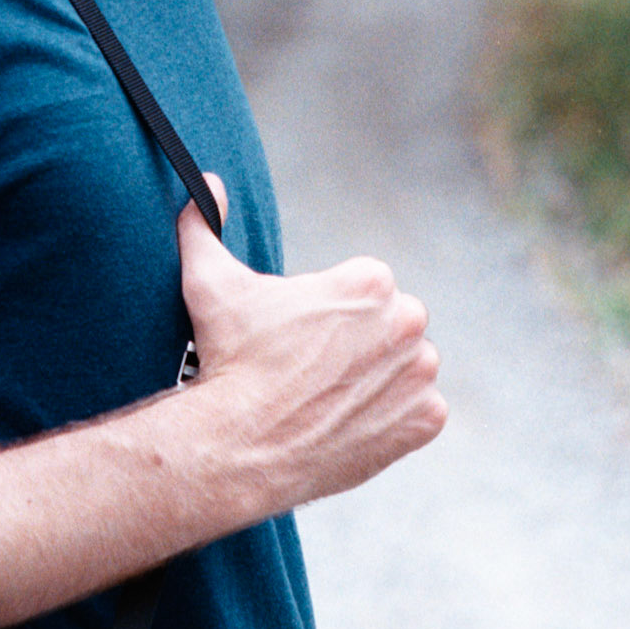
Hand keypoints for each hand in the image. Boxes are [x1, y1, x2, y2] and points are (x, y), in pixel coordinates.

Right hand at [176, 179, 445, 517]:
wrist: (242, 446)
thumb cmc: (230, 361)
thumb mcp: (210, 283)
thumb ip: (205, 225)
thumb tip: (208, 182)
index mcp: (371, 281)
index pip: (363, 287)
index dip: (328, 311)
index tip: (300, 333)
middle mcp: (408, 321)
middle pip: (390, 324)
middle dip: (359, 340)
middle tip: (313, 366)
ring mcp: (420, 374)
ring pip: (407, 366)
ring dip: (380, 376)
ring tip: (331, 396)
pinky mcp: (424, 420)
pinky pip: (420, 412)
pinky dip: (396, 418)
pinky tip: (351, 421)